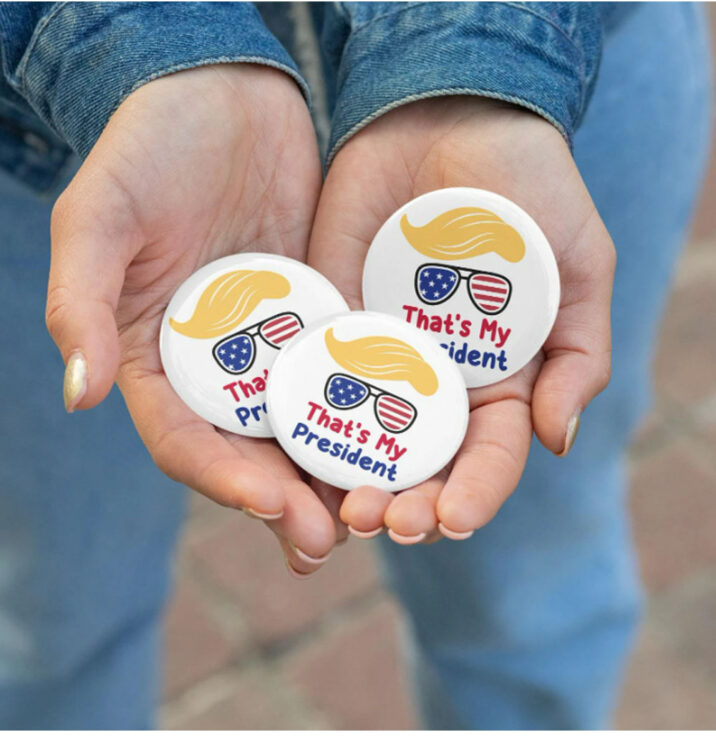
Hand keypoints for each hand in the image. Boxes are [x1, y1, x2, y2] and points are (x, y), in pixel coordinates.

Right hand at [47, 64, 336, 574]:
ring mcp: (275, 350)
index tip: (270, 504)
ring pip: (304, 431)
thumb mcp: (101, 217)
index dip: (222, 479)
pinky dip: (369, 418)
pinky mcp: (323, 323)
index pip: (186, 441)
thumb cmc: (149, 148)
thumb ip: (83, 302)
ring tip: (375, 515)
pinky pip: (348, 379)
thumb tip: (79, 394)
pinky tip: (402, 447)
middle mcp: (219, 370)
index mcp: (159, 362)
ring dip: (333, 479)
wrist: (224, 97)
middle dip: (287, 502)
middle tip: (330, 538)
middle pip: (251, 454)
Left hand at [308, 97, 614, 543]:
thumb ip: (577, 353)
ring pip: (359, 440)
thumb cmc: (528, 189)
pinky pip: (308, 381)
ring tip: (335, 511)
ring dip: (346, 483)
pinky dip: (299, 424)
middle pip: (418, 466)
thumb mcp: (578, 267)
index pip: (484, 457)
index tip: (452, 519)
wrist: (449, 116)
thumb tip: (558, 441)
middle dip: (402, 505)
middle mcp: (431, 381)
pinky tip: (286, 456)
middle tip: (378, 521)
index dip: (473, 494)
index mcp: (492, 380)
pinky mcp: (326, 323)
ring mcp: (375, 356)